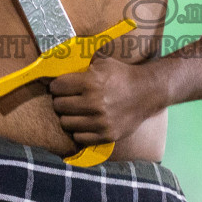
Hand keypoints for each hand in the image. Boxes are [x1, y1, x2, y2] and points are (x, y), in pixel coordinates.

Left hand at [49, 53, 164, 146]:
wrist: (147, 92)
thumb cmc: (122, 75)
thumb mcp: (102, 63)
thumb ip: (80, 67)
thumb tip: (55, 70)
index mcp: (91, 82)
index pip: (57, 87)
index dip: (56, 86)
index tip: (59, 87)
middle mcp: (94, 103)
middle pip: (59, 106)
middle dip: (60, 101)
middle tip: (67, 99)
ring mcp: (100, 121)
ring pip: (66, 123)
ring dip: (68, 117)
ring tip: (75, 111)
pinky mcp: (106, 135)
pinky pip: (79, 137)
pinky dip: (78, 131)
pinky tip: (84, 123)